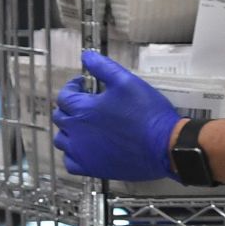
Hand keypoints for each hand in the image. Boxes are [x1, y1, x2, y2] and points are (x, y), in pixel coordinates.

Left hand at [52, 52, 182, 181]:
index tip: (83, 85)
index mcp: (82, 109)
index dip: (73, 87)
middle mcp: (77, 132)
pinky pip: (70, 163)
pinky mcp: (92, 168)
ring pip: (62, 141)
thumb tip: (86, 56)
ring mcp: (83, 153)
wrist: (164, 146)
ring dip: (68, 130)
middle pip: (60, 117)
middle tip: (87, 103)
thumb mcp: (126, 81)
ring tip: (84, 125)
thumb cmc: (147, 113)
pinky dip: (72, 154)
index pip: (64, 96)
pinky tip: (84, 148)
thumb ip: (103, 67)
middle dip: (70, 107)